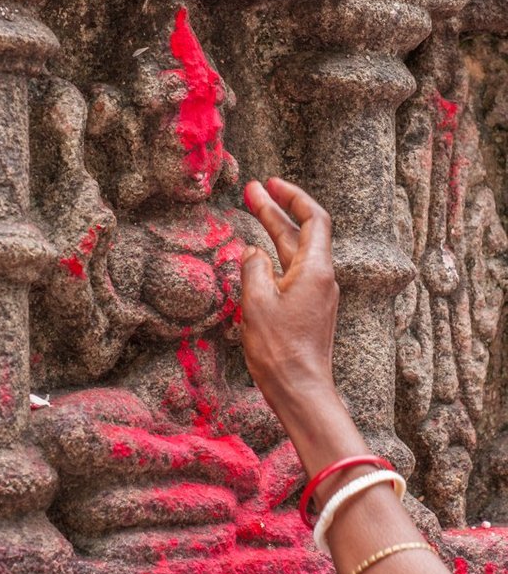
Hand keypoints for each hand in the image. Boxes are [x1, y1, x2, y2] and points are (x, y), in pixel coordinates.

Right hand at [240, 178, 338, 409]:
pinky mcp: (308, 308)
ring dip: (274, 230)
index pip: (314, 218)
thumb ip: (253, 269)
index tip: (271, 183)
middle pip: (301, 232)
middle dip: (275, 209)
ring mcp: (316, 293)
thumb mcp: (256, 303)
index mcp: (315, 269)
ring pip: (295, 251)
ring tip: (252, 210)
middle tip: (251, 190)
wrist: (300, 389)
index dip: (293, 196)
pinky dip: (275, 254)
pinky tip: (258, 254)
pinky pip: (292, 271)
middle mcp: (321, 277)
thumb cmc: (279, 350)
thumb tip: (252, 252)